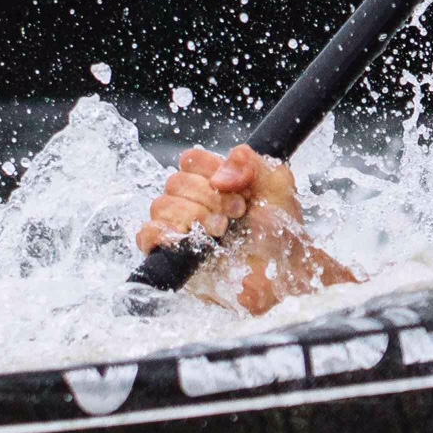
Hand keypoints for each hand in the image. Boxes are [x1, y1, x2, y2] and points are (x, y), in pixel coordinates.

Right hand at [136, 145, 354, 313]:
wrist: (286, 271)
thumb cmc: (282, 231)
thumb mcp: (276, 185)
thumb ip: (250, 163)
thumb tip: (219, 174)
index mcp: (215, 182)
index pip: (191, 161)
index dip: (209, 168)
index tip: (237, 187)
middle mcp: (194, 203)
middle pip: (176, 182)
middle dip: (208, 196)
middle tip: (237, 212)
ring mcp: (181, 229)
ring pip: (161, 205)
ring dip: (193, 214)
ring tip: (222, 229)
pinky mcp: (172, 256)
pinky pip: (147, 236)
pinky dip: (162, 232)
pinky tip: (188, 236)